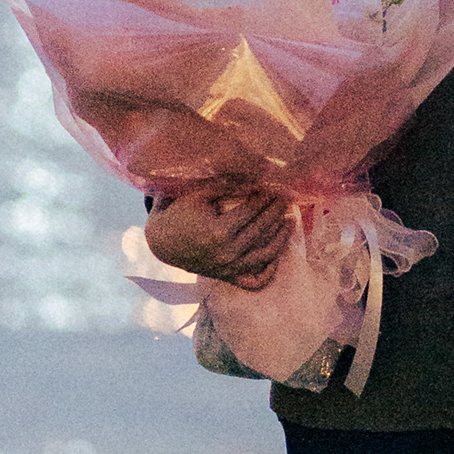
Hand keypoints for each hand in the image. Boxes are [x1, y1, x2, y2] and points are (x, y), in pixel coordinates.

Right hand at [144, 182, 291, 289]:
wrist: (163, 243)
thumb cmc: (180, 213)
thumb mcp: (199, 194)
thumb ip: (226, 185)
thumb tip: (254, 173)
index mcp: (218, 232)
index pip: (251, 212)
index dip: (265, 198)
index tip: (275, 187)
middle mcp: (226, 253)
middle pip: (261, 231)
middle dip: (276, 212)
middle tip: (286, 199)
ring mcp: (229, 268)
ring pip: (265, 255)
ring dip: (281, 238)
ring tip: (291, 221)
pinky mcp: (229, 277)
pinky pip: (256, 279)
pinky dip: (269, 270)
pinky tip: (278, 253)